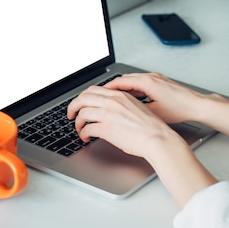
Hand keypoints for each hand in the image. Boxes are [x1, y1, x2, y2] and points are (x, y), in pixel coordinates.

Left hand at [67, 75, 218, 207]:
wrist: (157, 138)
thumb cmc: (150, 127)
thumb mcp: (135, 107)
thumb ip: (120, 105)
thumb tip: (109, 109)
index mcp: (119, 95)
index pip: (93, 90)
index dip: (82, 97)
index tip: (80, 104)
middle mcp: (112, 102)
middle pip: (82, 98)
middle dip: (73, 107)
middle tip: (70, 115)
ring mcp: (108, 114)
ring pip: (81, 113)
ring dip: (77, 122)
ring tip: (79, 129)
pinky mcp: (106, 128)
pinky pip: (86, 129)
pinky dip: (83, 133)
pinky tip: (86, 138)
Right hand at [102, 72, 207, 124]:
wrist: (197, 105)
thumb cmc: (179, 109)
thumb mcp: (154, 112)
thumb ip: (136, 110)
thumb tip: (123, 114)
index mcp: (147, 82)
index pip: (121, 81)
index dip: (108, 87)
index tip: (98, 93)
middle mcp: (151, 77)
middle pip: (125, 78)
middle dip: (113, 86)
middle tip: (103, 95)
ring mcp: (156, 78)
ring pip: (134, 79)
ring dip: (124, 87)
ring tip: (115, 97)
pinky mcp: (161, 82)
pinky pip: (142, 82)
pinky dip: (134, 88)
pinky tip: (132, 97)